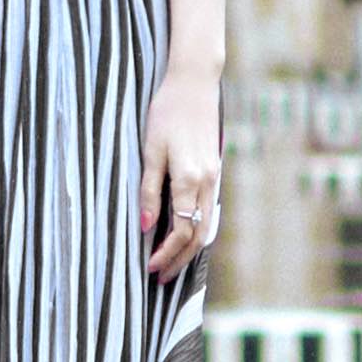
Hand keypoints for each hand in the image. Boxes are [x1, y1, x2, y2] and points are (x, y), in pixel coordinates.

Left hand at [142, 72, 224, 281]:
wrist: (194, 83)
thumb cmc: (167, 112)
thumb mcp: (151, 150)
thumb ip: (149, 190)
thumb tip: (147, 227)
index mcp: (189, 178)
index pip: (182, 229)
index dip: (166, 253)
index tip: (149, 267)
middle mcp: (207, 181)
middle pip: (199, 235)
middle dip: (180, 260)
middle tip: (160, 278)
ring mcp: (214, 176)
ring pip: (208, 225)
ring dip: (191, 249)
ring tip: (172, 264)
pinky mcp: (214, 170)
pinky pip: (209, 210)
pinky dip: (199, 230)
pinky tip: (185, 235)